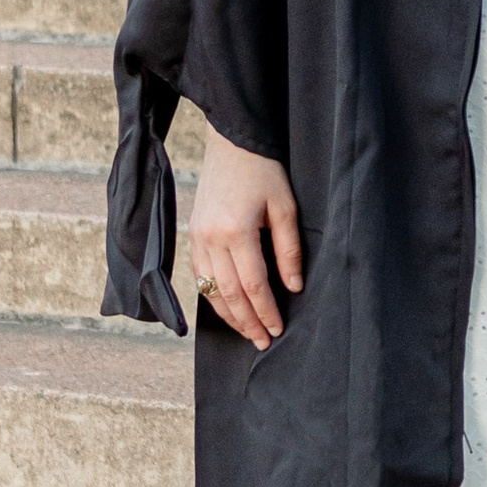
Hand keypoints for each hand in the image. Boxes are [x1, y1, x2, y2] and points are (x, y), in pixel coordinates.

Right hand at [188, 127, 302, 348]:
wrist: (231, 145)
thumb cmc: (264, 172)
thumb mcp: (285, 207)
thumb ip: (289, 249)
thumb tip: (294, 287)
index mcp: (236, 230)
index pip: (253, 285)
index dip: (266, 311)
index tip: (278, 329)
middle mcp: (211, 238)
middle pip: (230, 294)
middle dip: (248, 322)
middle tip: (263, 342)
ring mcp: (197, 238)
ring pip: (210, 290)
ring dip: (229, 316)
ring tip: (247, 333)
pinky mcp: (192, 235)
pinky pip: (199, 276)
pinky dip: (213, 297)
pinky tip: (227, 309)